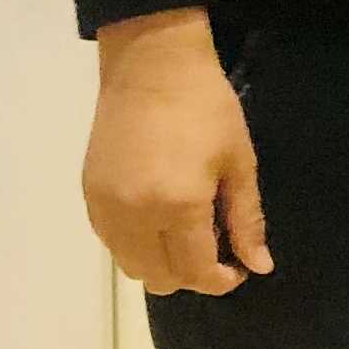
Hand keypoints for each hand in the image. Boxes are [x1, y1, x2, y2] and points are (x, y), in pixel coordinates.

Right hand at [83, 8, 268, 296]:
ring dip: (160, 264)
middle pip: (159, 278)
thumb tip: (259, 267)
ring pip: (130, 267)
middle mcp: (134, 215)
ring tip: (186, 233)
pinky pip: (110, 243)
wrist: (151, 67)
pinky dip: (135, 246)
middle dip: (191, 275)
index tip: (238, 268)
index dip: (220, 281)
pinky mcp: (89, 195)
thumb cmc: (207, 108)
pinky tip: (158, 220)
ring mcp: (105, 207)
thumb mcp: (239, 162)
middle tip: (214, 248)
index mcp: (177, 206)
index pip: (195, 271)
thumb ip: (246, 220)